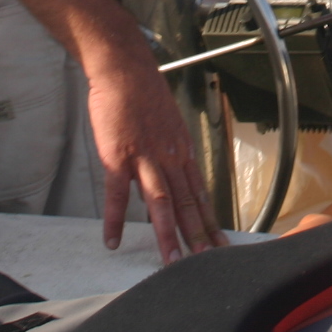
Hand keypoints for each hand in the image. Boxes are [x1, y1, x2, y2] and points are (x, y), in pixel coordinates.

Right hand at [85, 38, 226, 263]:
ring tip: (172, 261)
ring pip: (161, 202)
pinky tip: (112, 239)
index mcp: (181, 152)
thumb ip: (165, 159)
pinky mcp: (118, 155)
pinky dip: (115, 218)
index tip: (219, 244)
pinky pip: (117, 193)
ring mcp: (145, 157)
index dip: (209, 221)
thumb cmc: (143, 94)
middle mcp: (169, 157)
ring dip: (167, 233)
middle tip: (207, 262)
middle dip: (197, 235)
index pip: (200, 193)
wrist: (125, 69)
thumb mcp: (165, 127)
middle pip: (187, 202)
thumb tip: (157, 189)